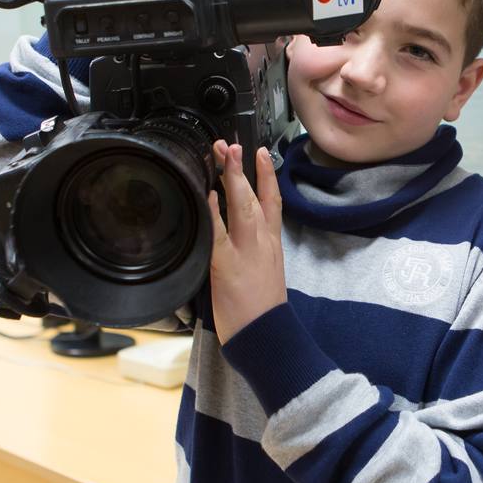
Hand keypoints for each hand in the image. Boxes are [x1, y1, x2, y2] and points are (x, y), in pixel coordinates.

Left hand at [207, 142, 286, 343]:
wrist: (267, 337)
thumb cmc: (262, 314)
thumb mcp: (265, 276)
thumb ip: (252, 254)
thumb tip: (236, 240)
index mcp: (272, 247)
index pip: (274, 204)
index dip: (268, 177)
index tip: (261, 154)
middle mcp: (263, 244)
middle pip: (257, 197)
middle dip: (246, 169)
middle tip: (234, 144)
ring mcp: (246, 252)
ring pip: (242, 207)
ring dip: (232, 178)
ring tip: (223, 155)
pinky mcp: (227, 264)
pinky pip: (219, 231)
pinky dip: (214, 210)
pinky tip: (208, 193)